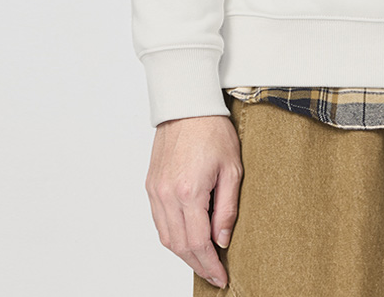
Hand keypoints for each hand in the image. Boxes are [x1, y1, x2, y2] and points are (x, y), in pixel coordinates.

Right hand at [145, 113, 243, 287]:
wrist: (187, 105)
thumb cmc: (212, 130)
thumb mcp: (232, 169)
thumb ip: (227, 208)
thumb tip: (222, 240)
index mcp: (189, 192)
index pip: (199, 243)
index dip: (210, 265)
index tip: (221, 277)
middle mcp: (167, 195)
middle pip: (180, 246)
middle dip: (198, 265)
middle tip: (214, 274)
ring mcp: (155, 191)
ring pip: (167, 238)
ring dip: (184, 254)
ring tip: (203, 261)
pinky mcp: (151, 186)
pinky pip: (159, 222)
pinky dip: (173, 236)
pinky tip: (187, 238)